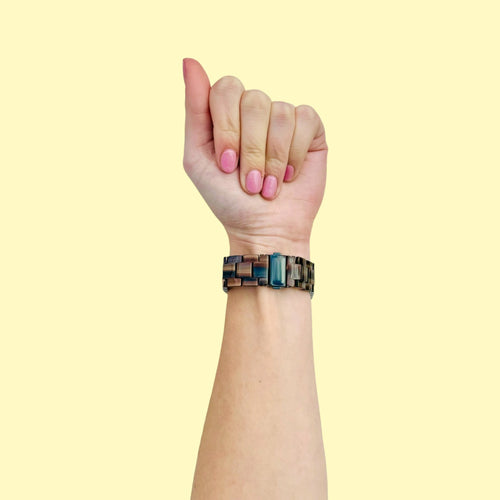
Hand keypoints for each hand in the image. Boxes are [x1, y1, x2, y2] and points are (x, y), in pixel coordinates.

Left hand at [182, 58, 327, 257]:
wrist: (264, 229)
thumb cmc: (227, 199)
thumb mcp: (197, 157)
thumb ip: (194, 110)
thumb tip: (189, 60)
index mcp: (227, 113)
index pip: (226, 89)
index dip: (228, 128)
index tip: (226, 165)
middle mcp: (255, 111)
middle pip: (255, 101)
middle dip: (251, 150)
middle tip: (249, 182)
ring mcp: (283, 119)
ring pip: (280, 113)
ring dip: (272, 158)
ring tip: (268, 186)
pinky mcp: (311, 130)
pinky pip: (306, 120)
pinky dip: (295, 155)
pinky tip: (289, 175)